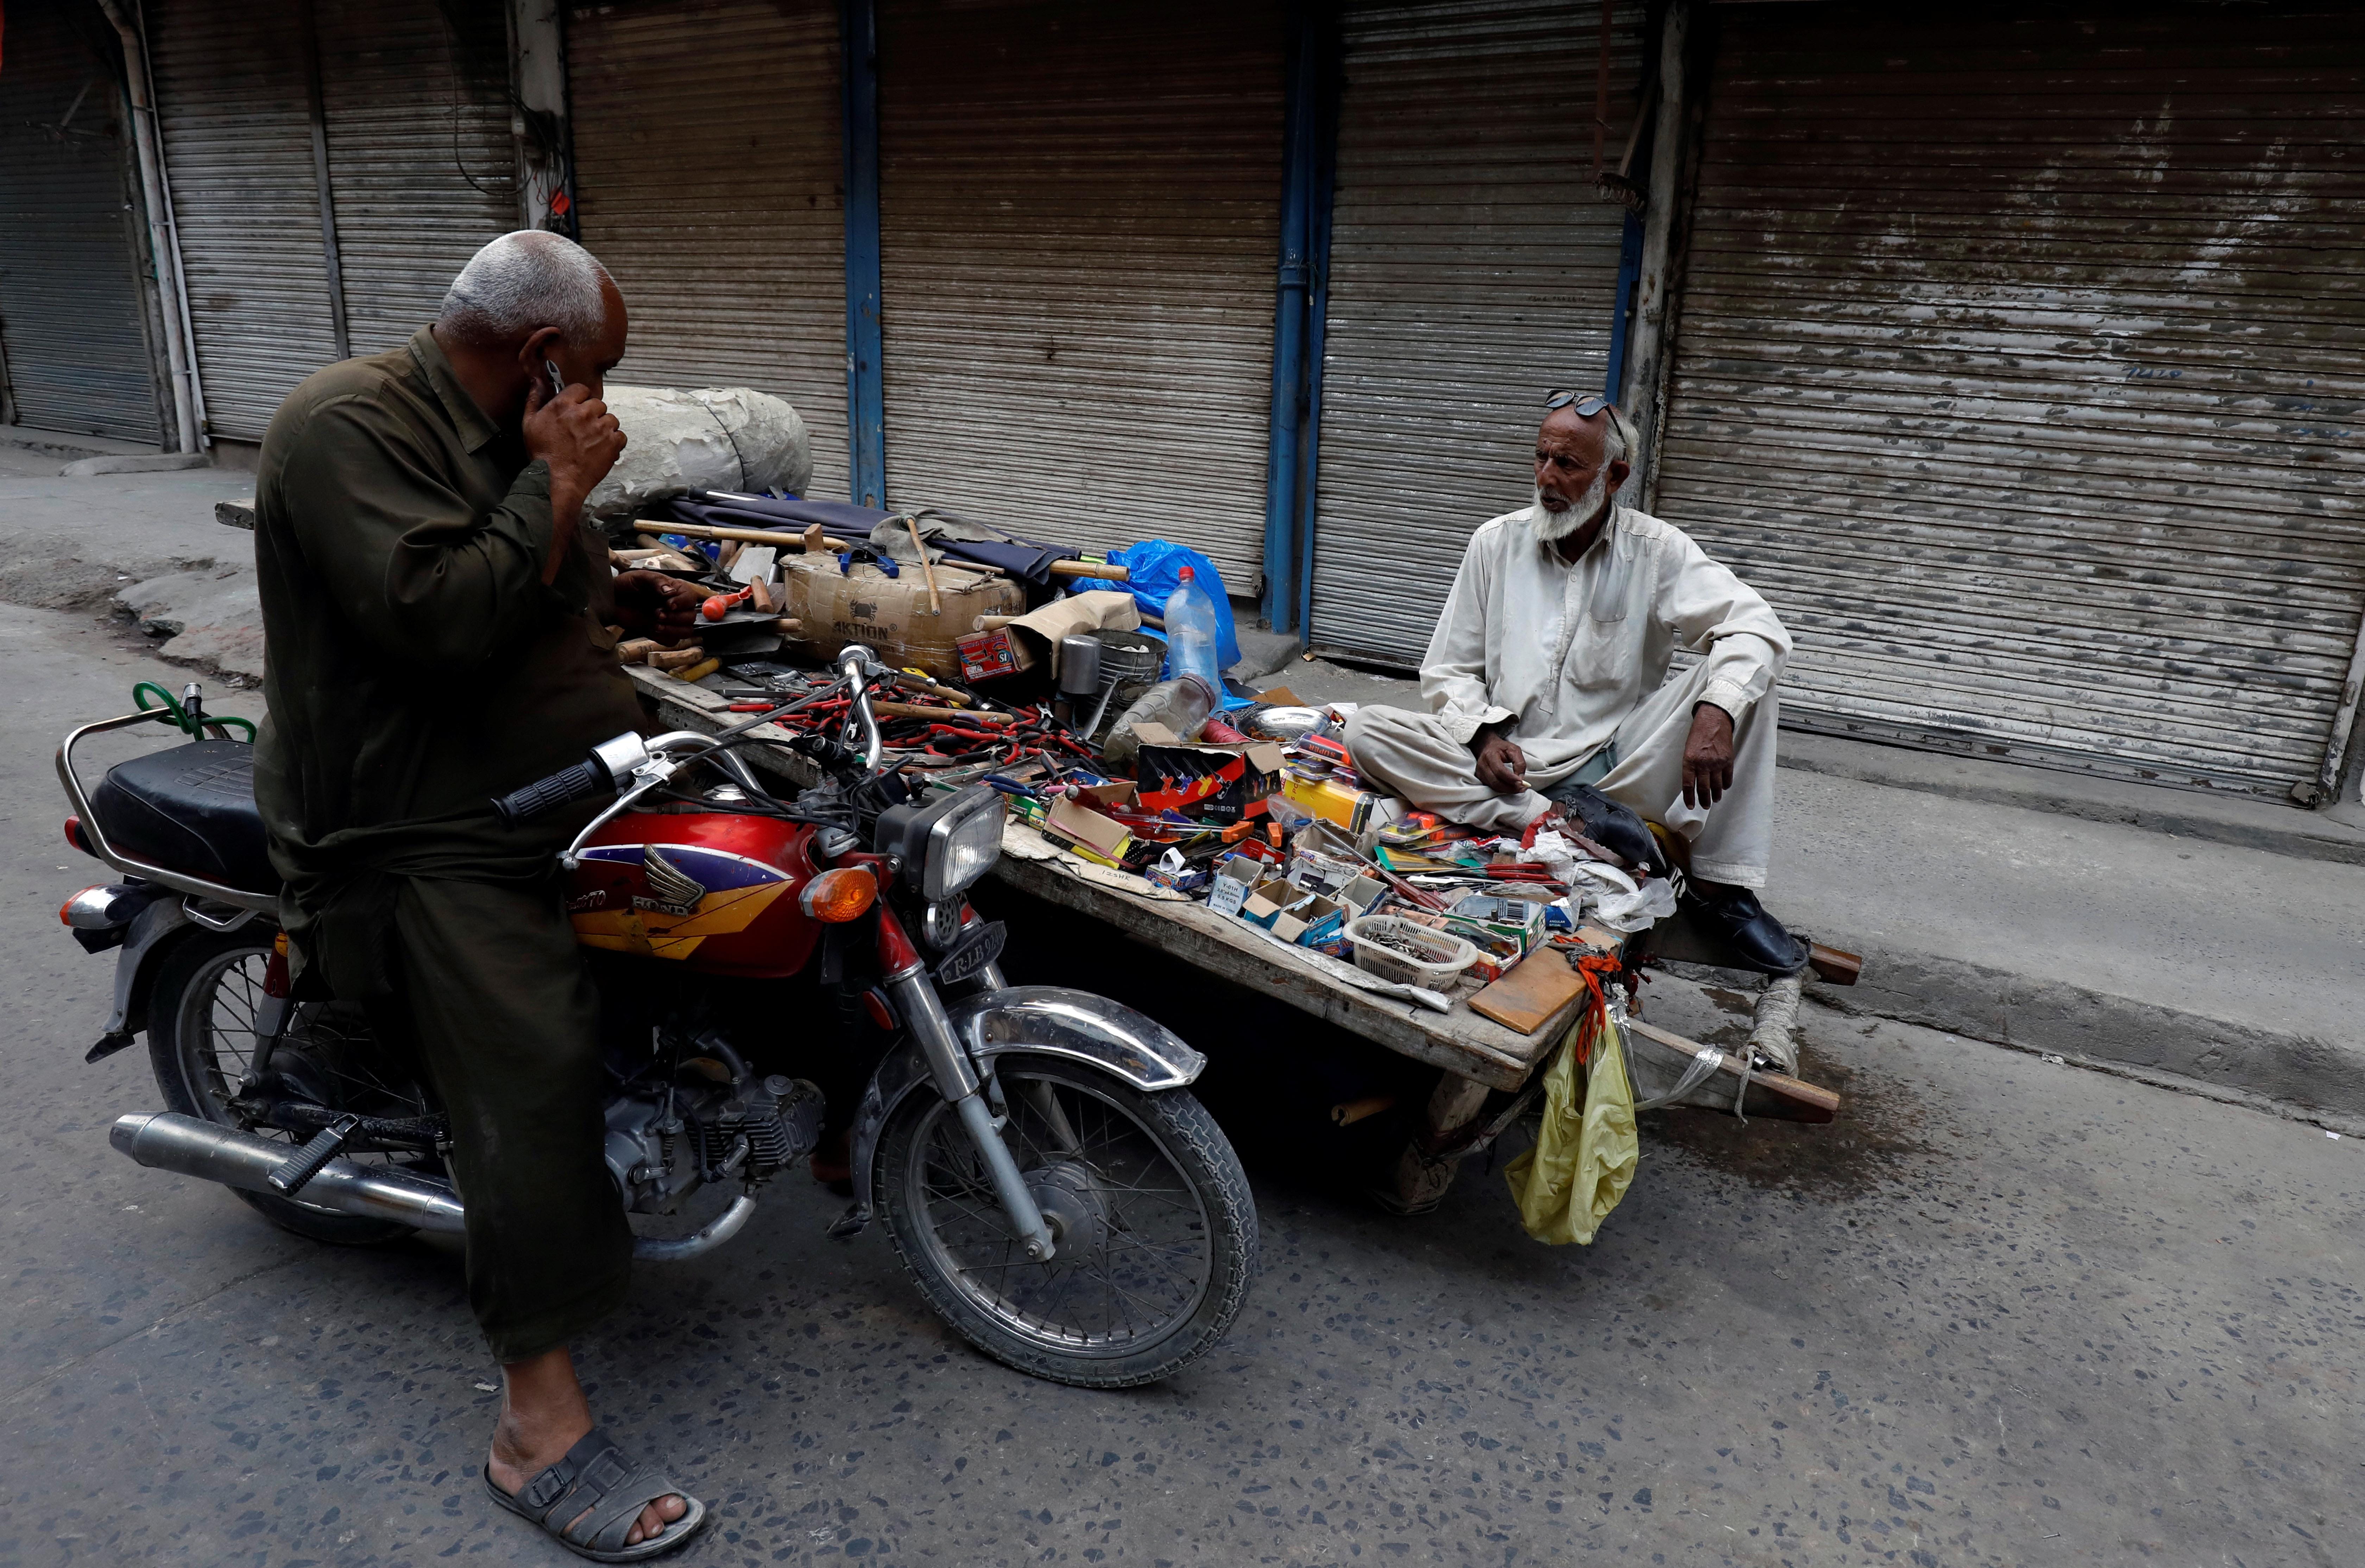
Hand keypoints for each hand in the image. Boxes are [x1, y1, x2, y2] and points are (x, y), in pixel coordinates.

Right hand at [522, 378, 626, 503]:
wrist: (557, 480)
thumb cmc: (543, 454)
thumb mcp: (529, 423)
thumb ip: (534, 399)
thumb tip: (537, 381)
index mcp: (564, 404)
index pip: (582, 389)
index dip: (581, 399)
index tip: (578, 409)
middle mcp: (584, 413)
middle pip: (598, 404)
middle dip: (593, 414)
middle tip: (584, 429)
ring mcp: (600, 428)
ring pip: (611, 419)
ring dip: (605, 428)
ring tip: (593, 441)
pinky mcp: (612, 443)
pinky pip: (621, 435)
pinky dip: (614, 442)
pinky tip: (602, 449)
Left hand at [613, 570, 703, 640]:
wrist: (610, 601)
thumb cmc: (625, 586)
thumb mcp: (639, 577)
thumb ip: (656, 581)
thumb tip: (670, 591)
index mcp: (673, 590)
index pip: (690, 597)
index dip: (683, 602)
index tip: (668, 604)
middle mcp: (675, 606)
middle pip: (691, 616)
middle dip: (675, 617)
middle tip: (657, 614)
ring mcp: (669, 621)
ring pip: (686, 631)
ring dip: (673, 630)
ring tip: (655, 625)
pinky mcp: (660, 633)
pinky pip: (672, 641)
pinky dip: (664, 637)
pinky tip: (652, 630)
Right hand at [1471, 725, 1526, 793]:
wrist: (1486, 746)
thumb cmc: (1501, 748)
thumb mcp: (1514, 749)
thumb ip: (1519, 762)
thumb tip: (1520, 777)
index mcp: (1490, 755)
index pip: (1499, 770)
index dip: (1511, 778)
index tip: (1521, 782)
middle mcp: (1482, 765)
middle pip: (1496, 782)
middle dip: (1510, 787)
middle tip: (1522, 788)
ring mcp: (1480, 773)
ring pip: (1494, 787)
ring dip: (1508, 790)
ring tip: (1519, 788)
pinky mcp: (1481, 778)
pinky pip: (1492, 787)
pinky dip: (1503, 789)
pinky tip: (1511, 787)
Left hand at [1682, 702, 1735, 808]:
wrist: (1714, 719)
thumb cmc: (1698, 733)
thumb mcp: (1688, 749)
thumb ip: (1690, 765)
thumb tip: (1692, 781)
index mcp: (1689, 761)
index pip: (1688, 785)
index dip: (1689, 798)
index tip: (1690, 806)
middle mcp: (1703, 764)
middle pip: (1703, 788)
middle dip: (1704, 800)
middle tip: (1704, 806)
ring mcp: (1717, 763)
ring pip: (1716, 786)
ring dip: (1716, 795)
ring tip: (1715, 800)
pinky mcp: (1728, 760)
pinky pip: (1727, 778)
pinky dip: (1726, 785)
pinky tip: (1724, 788)